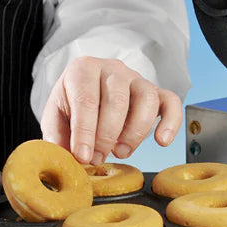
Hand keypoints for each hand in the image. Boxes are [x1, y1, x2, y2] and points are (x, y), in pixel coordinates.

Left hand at [40, 56, 182, 164]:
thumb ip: (56, 136)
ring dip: (135, 132)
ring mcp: (136, 78)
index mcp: (82, 69)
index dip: (85, 132)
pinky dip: (171, 122)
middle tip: (97, 157)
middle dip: (106, 136)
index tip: (83, 156)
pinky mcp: (155, 91)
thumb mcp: (55, 118)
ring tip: (120, 151)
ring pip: (146, 99)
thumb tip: (66, 157)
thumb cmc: (70, 107)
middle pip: (117, 100)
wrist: (86, 94)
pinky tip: (162, 141)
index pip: (86, 100)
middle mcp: (111, 68)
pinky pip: (170, 102)